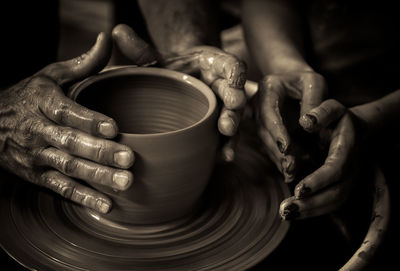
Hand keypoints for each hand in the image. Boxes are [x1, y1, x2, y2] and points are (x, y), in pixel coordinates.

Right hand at [0, 33, 133, 213]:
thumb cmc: (30, 97)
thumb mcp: (51, 75)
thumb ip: (83, 63)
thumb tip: (106, 38)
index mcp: (43, 102)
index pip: (67, 112)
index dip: (89, 120)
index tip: (114, 127)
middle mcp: (39, 131)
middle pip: (71, 143)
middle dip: (100, 152)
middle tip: (129, 159)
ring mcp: (37, 156)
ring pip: (68, 167)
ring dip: (97, 177)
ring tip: (125, 183)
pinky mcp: (37, 175)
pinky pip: (61, 188)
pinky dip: (82, 197)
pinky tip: (106, 205)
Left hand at [112, 24, 246, 160]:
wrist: (176, 82)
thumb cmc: (169, 70)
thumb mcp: (155, 60)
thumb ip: (140, 49)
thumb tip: (116, 31)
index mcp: (213, 65)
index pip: (231, 66)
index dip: (236, 75)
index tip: (234, 84)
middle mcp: (222, 86)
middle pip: (235, 96)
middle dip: (234, 111)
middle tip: (226, 124)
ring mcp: (222, 108)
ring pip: (234, 120)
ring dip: (232, 135)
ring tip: (226, 150)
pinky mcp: (217, 126)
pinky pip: (225, 137)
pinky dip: (224, 148)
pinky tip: (221, 158)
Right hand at [255, 71, 327, 181]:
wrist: (296, 82)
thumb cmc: (308, 81)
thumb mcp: (315, 83)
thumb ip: (314, 99)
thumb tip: (307, 125)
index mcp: (269, 88)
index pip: (269, 112)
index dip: (277, 132)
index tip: (287, 148)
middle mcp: (258, 104)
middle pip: (264, 131)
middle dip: (278, 151)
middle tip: (292, 167)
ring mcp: (258, 118)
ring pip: (265, 142)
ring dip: (278, 158)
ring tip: (293, 173)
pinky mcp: (263, 130)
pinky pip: (269, 147)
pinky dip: (280, 160)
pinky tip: (290, 172)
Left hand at [279, 100, 362, 219]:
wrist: (355, 130)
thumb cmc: (337, 119)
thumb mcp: (331, 108)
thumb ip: (321, 112)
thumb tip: (305, 122)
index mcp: (347, 149)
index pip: (335, 169)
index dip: (319, 180)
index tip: (299, 189)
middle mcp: (351, 169)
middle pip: (336, 193)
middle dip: (311, 204)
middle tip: (286, 209)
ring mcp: (348, 181)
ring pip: (333, 203)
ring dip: (310, 211)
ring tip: (286, 214)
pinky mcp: (340, 188)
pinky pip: (329, 204)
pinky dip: (311, 211)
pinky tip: (292, 212)